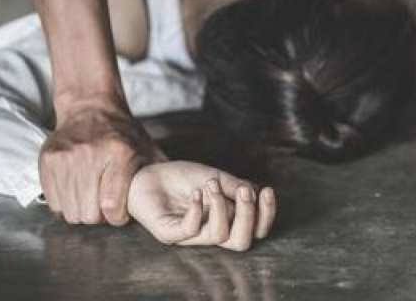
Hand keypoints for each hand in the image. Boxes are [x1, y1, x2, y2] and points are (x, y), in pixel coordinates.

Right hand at [40, 104, 163, 225]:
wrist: (90, 107)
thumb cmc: (122, 133)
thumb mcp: (147, 148)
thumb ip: (160, 174)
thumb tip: (178, 195)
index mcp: (119, 153)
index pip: (111, 205)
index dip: (117, 218)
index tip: (120, 215)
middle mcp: (90, 155)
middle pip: (89, 213)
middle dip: (99, 217)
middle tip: (104, 207)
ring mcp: (65, 158)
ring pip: (70, 211)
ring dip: (82, 211)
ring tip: (91, 199)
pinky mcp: (47, 160)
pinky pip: (54, 202)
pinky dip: (65, 204)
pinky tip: (77, 193)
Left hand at [127, 161, 275, 250]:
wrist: (147, 174)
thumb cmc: (183, 178)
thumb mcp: (215, 176)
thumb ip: (234, 186)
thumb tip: (255, 192)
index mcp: (227, 221)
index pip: (255, 230)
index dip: (266, 215)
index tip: (267, 190)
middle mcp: (211, 232)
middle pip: (242, 242)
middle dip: (249, 216)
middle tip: (244, 191)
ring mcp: (190, 235)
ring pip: (219, 236)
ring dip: (221, 207)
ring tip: (211, 184)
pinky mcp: (169, 233)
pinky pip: (189, 230)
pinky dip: (197, 209)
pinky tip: (197, 192)